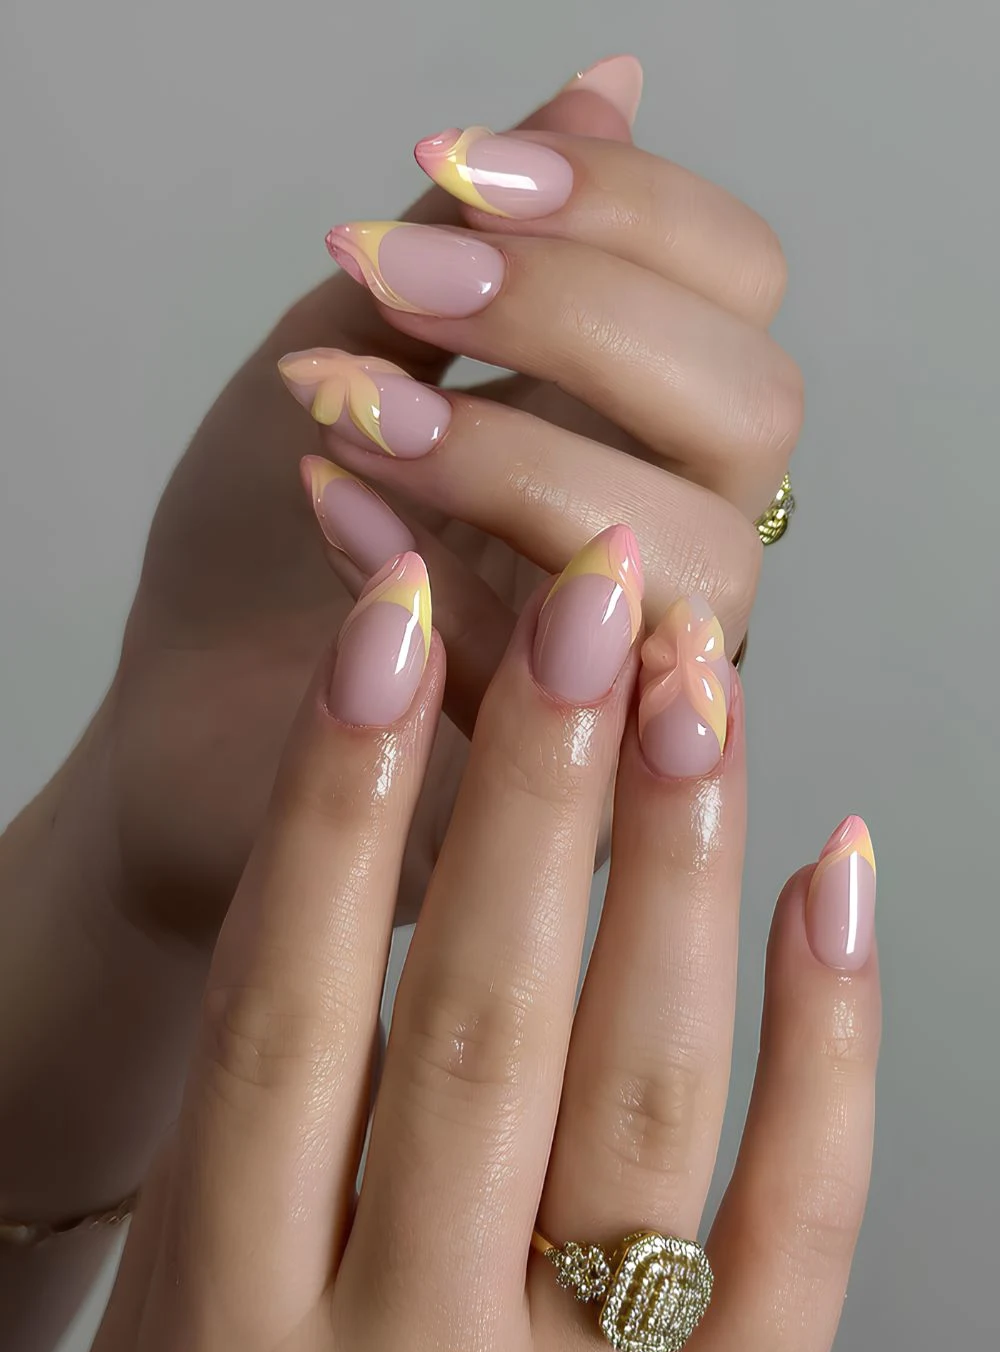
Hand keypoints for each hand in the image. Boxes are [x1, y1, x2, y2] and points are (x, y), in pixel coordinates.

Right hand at [84, 537, 876, 1351]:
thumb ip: (244, 1167)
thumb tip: (328, 906)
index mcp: (233, 1345)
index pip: (291, 1014)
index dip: (339, 804)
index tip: (389, 636)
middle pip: (481, 1021)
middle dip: (532, 789)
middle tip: (580, 611)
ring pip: (648, 1093)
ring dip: (674, 870)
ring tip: (697, 694)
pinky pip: (804, 1228)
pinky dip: (833, 1040)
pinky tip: (831, 880)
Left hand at [104, 56, 798, 937]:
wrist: (183, 719)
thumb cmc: (263, 544)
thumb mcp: (356, 351)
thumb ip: (481, 237)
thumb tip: (608, 85)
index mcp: (633, 423)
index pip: (735, 285)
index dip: (626, 209)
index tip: (455, 172)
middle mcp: (668, 538)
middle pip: (753, 400)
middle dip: (578, 319)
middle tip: (401, 294)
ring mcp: (634, 666)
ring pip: (706, 553)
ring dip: (518, 461)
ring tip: (351, 430)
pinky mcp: (580, 785)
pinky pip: (584, 683)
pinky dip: (450, 590)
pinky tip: (335, 528)